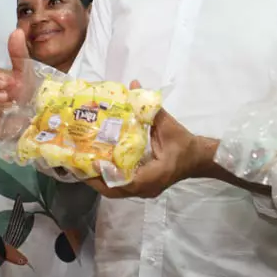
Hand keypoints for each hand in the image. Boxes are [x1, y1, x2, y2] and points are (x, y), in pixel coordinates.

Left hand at [87, 101, 212, 198]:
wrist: (198, 158)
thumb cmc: (183, 143)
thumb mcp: (168, 125)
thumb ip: (149, 107)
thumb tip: (134, 85)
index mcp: (155, 174)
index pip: (127, 180)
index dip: (108, 174)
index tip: (92, 163)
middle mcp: (148, 187)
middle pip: (116, 191)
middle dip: (96, 180)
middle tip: (78, 165)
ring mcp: (145, 190)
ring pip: (117, 192)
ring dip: (100, 181)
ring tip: (82, 167)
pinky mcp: (144, 187)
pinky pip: (122, 187)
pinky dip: (109, 179)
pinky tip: (97, 167)